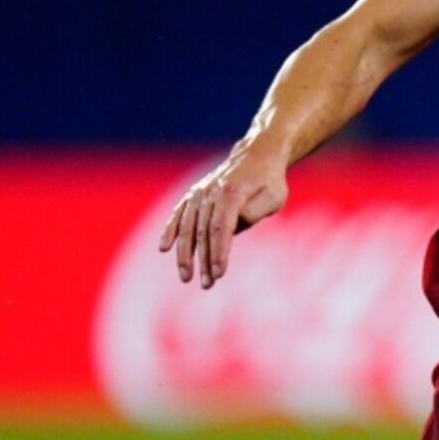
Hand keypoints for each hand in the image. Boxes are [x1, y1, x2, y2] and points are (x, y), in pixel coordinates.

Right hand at [156, 149, 289, 287]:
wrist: (256, 155)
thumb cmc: (269, 181)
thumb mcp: (275, 196)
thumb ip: (256, 211)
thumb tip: (234, 226)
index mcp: (232, 192)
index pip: (222, 228)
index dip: (219, 252)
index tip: (220, 273)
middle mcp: (210, 192)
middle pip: (204, 232)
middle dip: (204, 261)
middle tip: (207, 284)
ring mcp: (199, 193)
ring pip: (188, 227)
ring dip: (185, 254)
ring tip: (186, 277)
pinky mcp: (193, 195)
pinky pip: (178, 214)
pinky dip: (170, 230)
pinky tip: (164, 248)